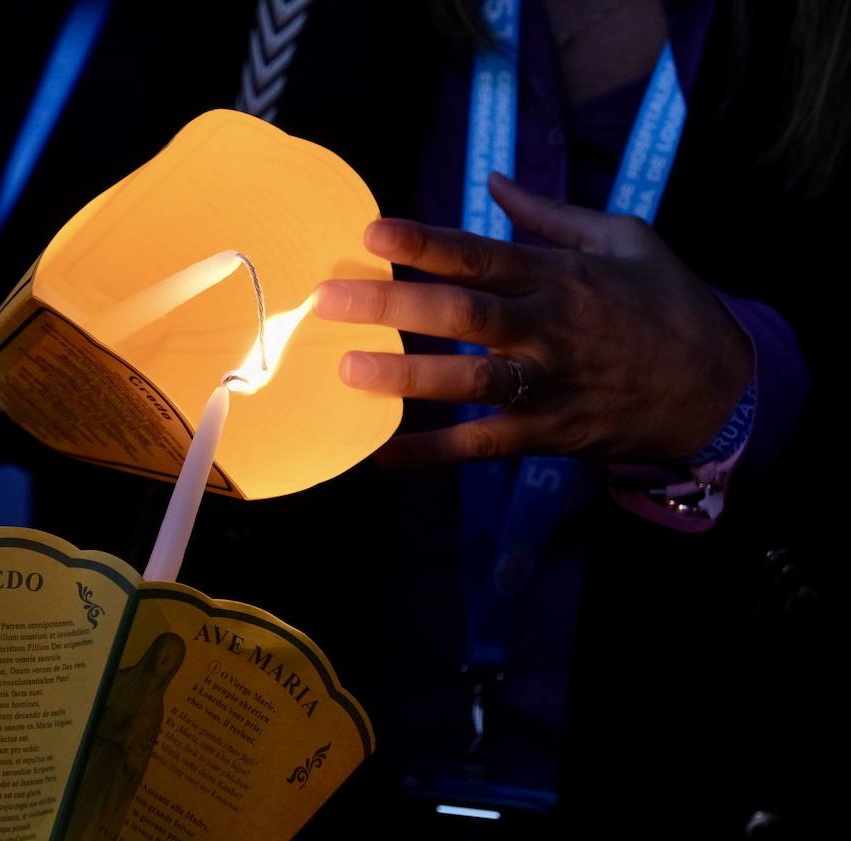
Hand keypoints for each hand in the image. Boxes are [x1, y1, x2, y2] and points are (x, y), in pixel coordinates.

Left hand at [316, 173, 753, 467]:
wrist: (718, 389)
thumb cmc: (667, 305)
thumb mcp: (625, 240)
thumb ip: (551, 214)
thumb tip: (494, 181)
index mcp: (561, 277)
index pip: (481, 256)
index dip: (425, 244)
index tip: (372, 233)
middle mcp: (549, 330)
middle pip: (462, 315)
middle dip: (392, 305)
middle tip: (329, 300)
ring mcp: (548, 386)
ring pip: (468, 382)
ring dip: (405, 377)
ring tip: (346, 370)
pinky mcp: (546, 434)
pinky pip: (479, 446)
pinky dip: (429, 453)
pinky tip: (379, 453)